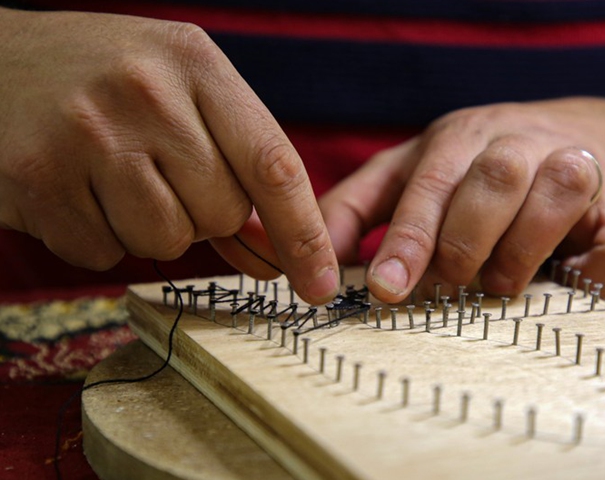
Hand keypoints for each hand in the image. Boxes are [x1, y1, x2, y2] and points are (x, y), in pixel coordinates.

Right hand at [0, 8, 338, 302]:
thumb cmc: (107, 80)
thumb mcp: (181, 91)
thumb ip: (236, 168)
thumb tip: (277, 259)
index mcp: (195, 63)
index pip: (273, 164)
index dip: (304, 234)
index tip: (320, 285)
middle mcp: (145, 94)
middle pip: (222, 213)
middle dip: (204, 214)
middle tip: (161, 173)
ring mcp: (87, 135)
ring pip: (166, 242)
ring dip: (150, 228)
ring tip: (114, 176)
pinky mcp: (37, 179)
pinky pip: (103, 255)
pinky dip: (97, 237)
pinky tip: (76, 188)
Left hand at [320, 98, 604, 302]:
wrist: (588, 141)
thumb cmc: (477, 172)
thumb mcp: (410, 176)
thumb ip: (356, 209)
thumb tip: (308, 260)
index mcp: (460, 137)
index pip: (431, 181)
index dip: (409, 237)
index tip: (386, 289)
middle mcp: (520, 142)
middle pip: (495, 179)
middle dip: (464, 242)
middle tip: (447, 284)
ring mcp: (579, 169)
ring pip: (561, 192)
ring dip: (522, 251)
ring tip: (499, 284)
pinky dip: (594, 271)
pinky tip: (567, 280)